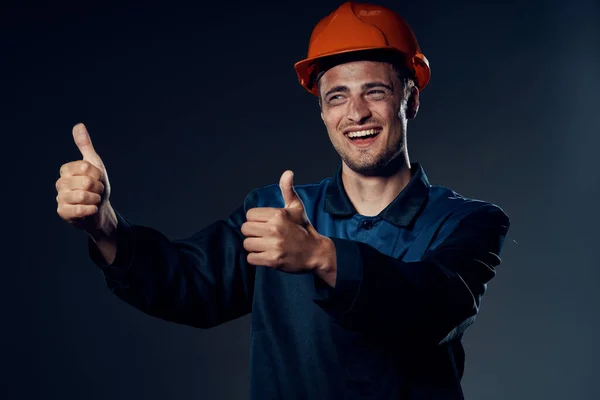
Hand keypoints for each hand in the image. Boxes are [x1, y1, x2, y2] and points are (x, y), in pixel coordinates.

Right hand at [56, 123, 116, 237]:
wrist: (99, 210)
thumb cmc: (96, 187)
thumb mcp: (95, 165)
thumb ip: (85, 146)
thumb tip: (78, 125)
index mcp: (66, 169)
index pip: (86, 167)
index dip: (97, 174)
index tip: (97, 178)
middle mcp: (60, 183)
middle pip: (86, 182)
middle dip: (98, 188)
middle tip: (96, 191)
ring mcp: (60, 198)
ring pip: (83, 196)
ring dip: (95, 199)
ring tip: (93, 200)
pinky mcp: (63, 212)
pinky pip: (80, 209)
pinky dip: (91, 209)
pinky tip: (91, 209)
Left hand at [241, 170, 332, 273]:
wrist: (316, 253)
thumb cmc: (303, 228)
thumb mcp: (296, 207)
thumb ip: (288, 189)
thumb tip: (288, 172)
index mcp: (277, 214)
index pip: (249, 215)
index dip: (256, 220)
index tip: (266, 224)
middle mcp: (274, 229)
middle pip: (245, 229)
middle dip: (253, 233)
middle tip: (265, 236)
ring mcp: (274, 245)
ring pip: (247, 244)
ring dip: (254, 246)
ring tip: (266, 246)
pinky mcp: (273, 260)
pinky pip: (251, 258)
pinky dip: (256, 258)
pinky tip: (267, 255)